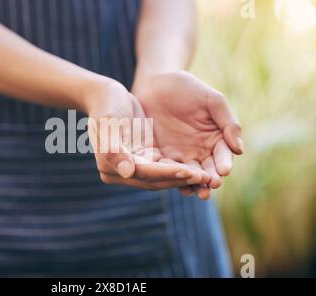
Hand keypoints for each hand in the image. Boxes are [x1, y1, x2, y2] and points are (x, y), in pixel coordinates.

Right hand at [83, 78, 210, 189]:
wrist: (108, 96)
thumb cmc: (107, 105)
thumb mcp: (108, 122)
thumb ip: (114, 148)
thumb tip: (128, 172)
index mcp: (110, 166)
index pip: (143, 174)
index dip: (166, 173)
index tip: (188, 171)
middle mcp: (121, 173)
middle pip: (155, 180)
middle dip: (180, 179)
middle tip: (205, 178)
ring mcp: (134, 168)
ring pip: (162, 177)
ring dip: (184, 178)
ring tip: (208, 177)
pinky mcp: (145, 159)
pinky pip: (165, 168)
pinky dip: (181, 169)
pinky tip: (201, 168)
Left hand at [132, 71, 242, 198]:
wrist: (156, 84)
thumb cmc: (187, 89)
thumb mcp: (211, 101)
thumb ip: (227, 122)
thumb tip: (239, 149)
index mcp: (216, 138)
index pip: (223, 154)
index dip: (224, 163)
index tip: (224, 170)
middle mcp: (200, 151)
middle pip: (208, 169)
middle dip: (211, 179)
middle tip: (212, 185)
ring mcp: (181, 156)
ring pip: (190, 175)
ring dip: (194, 185)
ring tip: (198, 193)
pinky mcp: (162, 157)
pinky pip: (168, 171)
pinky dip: (173, 179)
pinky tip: (177, 185)